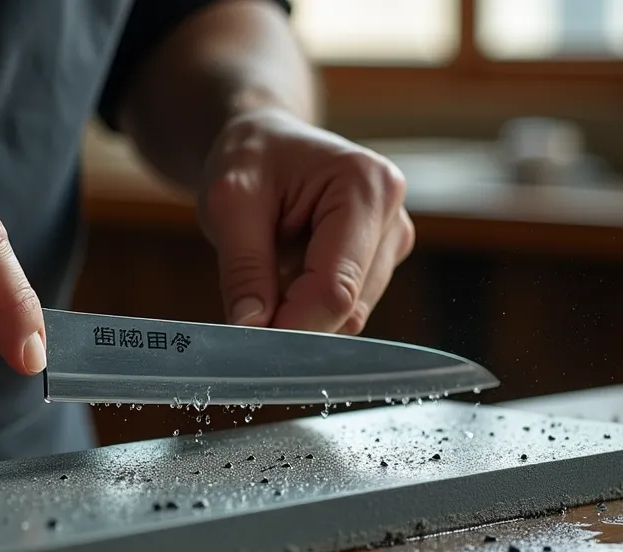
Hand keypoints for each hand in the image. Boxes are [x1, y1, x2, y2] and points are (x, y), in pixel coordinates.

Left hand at [197, 108, 414, 334]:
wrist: (266, 141)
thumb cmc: (251, 158)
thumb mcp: (229, 202)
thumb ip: (242, 267)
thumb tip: (251, 328)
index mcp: (365, 187)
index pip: (335, 288)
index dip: (292, 325)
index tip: (248, 339)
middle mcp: (392, 217)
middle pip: (345, 307)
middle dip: (292, 315)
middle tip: (246, 293)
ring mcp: (391, 242)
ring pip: (346, 316)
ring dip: (299, 308)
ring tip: (269, 262)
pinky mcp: (381, 262)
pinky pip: (343, 309)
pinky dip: (307, 303)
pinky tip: (287, 268)